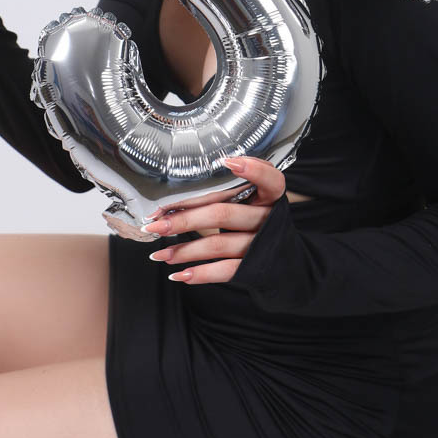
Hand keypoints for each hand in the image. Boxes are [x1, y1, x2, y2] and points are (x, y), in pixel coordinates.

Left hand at [141, 155, 285, 284]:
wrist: (282, 259)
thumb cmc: (255, 218)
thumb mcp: (252, 199)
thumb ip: (227, 189)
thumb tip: (174, 194)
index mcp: (269, 196)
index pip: (271, 179)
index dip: (252, 170)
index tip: (228, 162)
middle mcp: (267, 218)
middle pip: (223, 213)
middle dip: (184, 219)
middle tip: (156, 223)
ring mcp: (261, 244)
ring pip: (218, 244)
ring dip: (184, 250)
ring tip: (159, 253)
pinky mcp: (253, 268)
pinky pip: (225, 271)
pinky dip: (200, 274)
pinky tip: (179, 275)